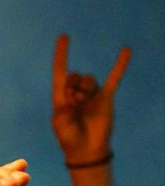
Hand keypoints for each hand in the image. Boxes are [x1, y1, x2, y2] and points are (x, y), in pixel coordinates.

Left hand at [51, 35, 129, 165]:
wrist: (87, 149)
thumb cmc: (69, 138)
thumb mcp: (60, 125)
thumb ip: (63, 111)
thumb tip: (72, 101)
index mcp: (61, 96)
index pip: (60, 71)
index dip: (62, 54)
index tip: (64, 36)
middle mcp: (76, 92)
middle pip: (74, 76)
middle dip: (72, 88)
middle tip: (73, 104)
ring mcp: (92, 93)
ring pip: (89, 79)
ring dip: (84, 90)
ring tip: (82, 104)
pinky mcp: (107, 97)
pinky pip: (114, 77)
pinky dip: (120, 65)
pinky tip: (126, 50)